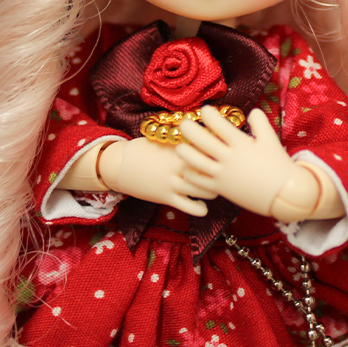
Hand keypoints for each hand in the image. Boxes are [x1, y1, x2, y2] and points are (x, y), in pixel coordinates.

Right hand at [99, 138, 215, 217]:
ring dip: (213, 190)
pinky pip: (190, 207)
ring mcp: (174, 182)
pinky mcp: (167, 197)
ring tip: (214, 188)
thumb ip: (185, 141)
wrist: (120, 164)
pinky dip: (201, 208)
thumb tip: (207, 138)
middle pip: (211, 170)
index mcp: (181, 147)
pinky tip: (202, 206)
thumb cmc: (143, 149)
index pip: (208, 150)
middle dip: (220, 173)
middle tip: (224, 174)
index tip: (227, 155)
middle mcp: (179, 164)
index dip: (221, 153)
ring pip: (204, 190)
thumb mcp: (164, 140)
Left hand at [176, 107, 296, 216]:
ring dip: (185, 152)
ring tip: (180, 146)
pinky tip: (189, 168)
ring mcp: (223, 175)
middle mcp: (229, 158)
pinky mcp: (221, 189)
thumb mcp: (271, 139)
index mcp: (241, 144)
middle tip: (183, 123)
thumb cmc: (278, 164)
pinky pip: (200, 182)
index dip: (209, 114)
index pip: (219, 124)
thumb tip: (251, 110)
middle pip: (201, 140)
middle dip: (188, 129)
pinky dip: (191, 174)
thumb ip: (260, 122)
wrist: (285, 194)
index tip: (205, 109)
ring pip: (195, 161)